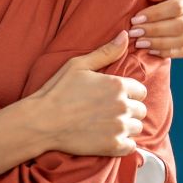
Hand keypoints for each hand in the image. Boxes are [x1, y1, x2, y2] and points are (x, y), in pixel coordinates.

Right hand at [26, 32, 147, 156]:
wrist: (41, 122)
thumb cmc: (57, 91)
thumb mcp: (78, 65)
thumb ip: (106, 52)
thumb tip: (126, 35)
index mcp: (117, 85)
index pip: (140, 91)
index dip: (128, 94)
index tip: (113, 97)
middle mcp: (123, 105)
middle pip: (140, 110)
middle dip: (128, 110)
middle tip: (107, 112)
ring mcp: (119, 127)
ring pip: (136, 128)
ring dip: (126, 127)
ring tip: (107, 125)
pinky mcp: (113, 146)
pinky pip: (131, 146)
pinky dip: (122, 144)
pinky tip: (107, 138)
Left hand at [130, 0, 182, 58]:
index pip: (177, 7)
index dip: (155, 14)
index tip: (136, 18)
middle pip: (181, 26)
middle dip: (154, 30)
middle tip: (134, 32)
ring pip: (182, 41)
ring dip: (158, 43)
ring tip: (139, 42)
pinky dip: (166, 52)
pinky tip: (150, 50)